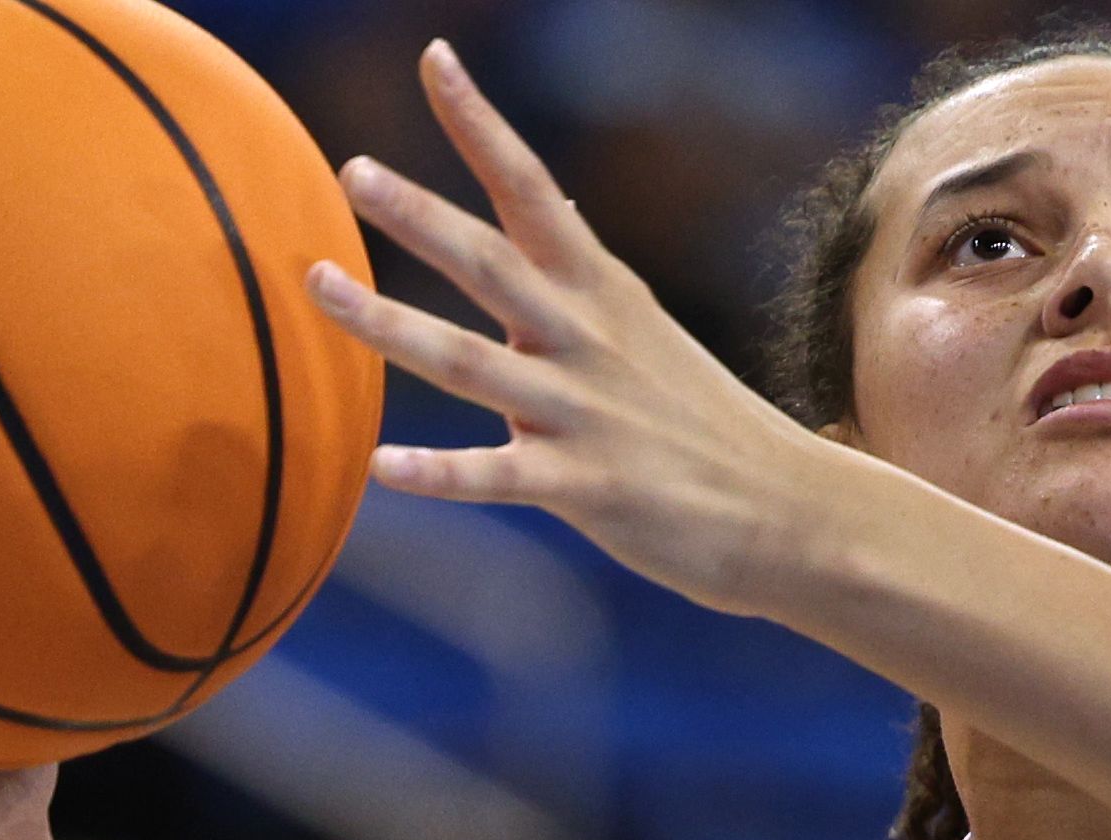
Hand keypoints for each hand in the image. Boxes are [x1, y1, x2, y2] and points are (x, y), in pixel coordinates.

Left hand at [304, 41, 831, 612]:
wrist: (792, 512)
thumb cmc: (708, 425)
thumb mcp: (647, 332)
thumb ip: (583, 283)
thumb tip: (553, 212)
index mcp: (601, 293)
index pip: (534, 188)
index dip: (480, 123)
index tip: (433, 57)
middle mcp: (587, 339)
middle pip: (489, 262)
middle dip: (419, 215)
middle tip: (351, 170)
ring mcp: (584, 413)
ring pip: (467, 362)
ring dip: (386, 323)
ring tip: (317, 287)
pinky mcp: (587, 488)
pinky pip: (495, 478)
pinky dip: (436, 472)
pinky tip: (379, 465)